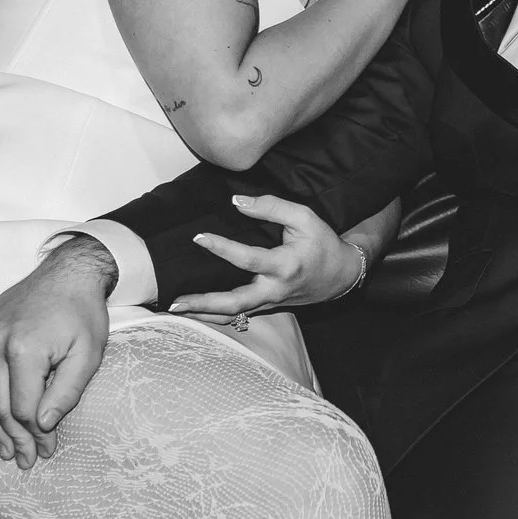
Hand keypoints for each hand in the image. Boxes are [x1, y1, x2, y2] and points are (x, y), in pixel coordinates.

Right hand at [0, 236, 114, 469]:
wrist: (68, 274)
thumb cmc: (82, 315)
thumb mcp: (88, 356)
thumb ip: (65, 393)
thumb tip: (43, 425)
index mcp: (25, 349)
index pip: (23, 408)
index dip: (35, 435)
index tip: (46, 451)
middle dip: (13, 437)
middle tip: (25, 460)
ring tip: (4, 449)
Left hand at [170, 194, 364, 321]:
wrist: (342, 274)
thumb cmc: (322, 243)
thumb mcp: (305, 218)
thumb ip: (272, 207)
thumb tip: (237, 202)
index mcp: (285, 265)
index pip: (248, 259)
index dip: (222, 248)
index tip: (198, 237)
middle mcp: (275, 289)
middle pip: (235, 303)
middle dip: (203, 303)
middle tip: (175, 302)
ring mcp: (271, 302)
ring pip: (234, 315)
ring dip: (203, 314)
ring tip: (175, 310)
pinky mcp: (268, 307)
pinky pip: (239, 315)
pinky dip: (215, 315)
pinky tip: (195, 312)